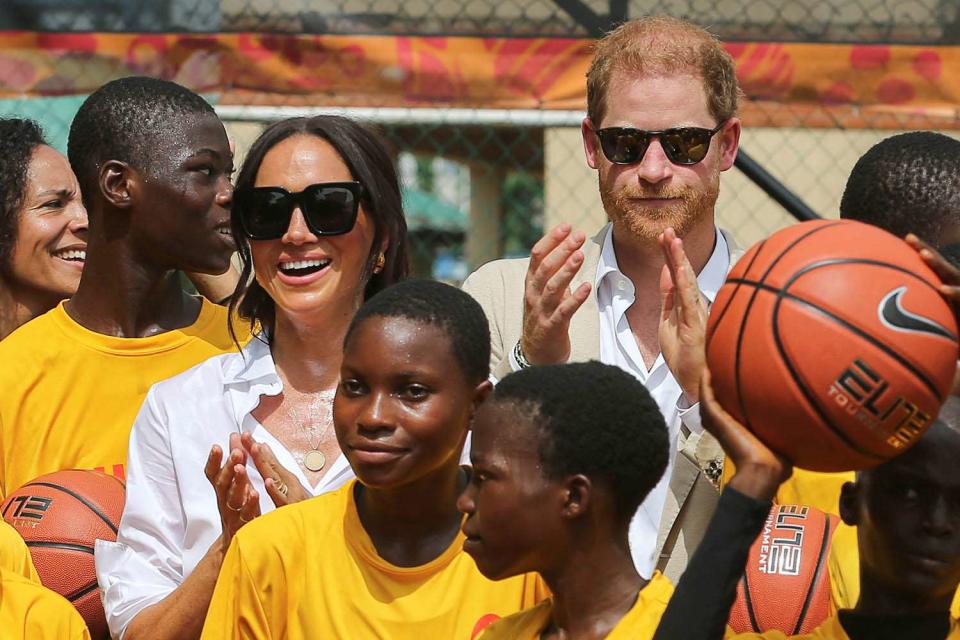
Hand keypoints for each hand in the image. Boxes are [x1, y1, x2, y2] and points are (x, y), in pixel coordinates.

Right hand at [205, 433, 260, 548]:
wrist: (235, 543)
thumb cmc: (238, 506)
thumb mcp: (235, 483)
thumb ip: (235, 461)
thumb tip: (234, 436)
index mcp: (222, 490)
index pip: (213, 474)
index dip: (213, 461)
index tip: (216, 446)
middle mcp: (224, 501)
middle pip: (222, 483)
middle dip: (228, 466)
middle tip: (236, 452)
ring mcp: (233, 514)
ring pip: (232, 498)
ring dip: (237, 482)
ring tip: (242, 468)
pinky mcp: (244, 525)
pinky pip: (246, 514)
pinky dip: (250, 503)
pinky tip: (255, 493)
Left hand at [240, 432, 309, 507]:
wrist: (321, 525)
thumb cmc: (304, 506)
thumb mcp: (289, 485)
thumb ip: (276, 467)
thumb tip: (263, 446)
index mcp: (285, 479)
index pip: (268, 461)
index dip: (255, 448)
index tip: (243, 434)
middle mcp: (288, 484)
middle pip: (270, 465)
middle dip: (257, 450)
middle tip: (246, 436)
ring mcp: (290, 495)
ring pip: (275, 478)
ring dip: (266, 463)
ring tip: (257, 449)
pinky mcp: (291, 510)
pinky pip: (282, 500)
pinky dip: (275, 490)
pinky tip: (268, 482)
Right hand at [520, 224, 591, 364]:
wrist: (537, 354)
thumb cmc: (545, 318)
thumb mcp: (546, 292)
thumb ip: (554, 273)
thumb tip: (568, 249)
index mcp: (531, 283)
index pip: (537, 256)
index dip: (551, 240)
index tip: (567, 226)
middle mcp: (533, 295)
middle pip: (545, 268)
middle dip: (562, 250)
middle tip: (578, 236)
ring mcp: (541, 311)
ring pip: (552, 287)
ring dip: (567, 270)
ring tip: (580, 255)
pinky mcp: (551, 327)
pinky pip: (563, 311)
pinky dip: (575, 298)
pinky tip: (587, 286)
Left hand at [658, 228, 707, 402]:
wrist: (695, 387)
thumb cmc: (684, 358)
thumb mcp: (668, 323)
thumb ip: (668, 299)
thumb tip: (666, 273)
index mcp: (687, 306)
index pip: (677, 275)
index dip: (670, 255)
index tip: (663, 236)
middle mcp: (695, 306)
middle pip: (683, 273)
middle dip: (674, 251)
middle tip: (666, 229)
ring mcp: (698, 315)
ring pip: (687, 282)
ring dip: (679, 260)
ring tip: (672, 240)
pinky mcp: (696, 326)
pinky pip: (689, 301)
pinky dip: (683, 283)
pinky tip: (678, 268)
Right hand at [700, 369, 791, 501]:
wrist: (764, 470)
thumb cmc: (775, 462)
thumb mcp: (782, 438)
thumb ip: (788, 427)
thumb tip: (808, 421)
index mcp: (736, 427)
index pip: (730, 404)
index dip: (732, 389)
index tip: (740, 371)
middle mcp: (723, 423)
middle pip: (716, 397)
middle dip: (719, 380)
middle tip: (724, 362)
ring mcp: (716, 420)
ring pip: (707, 394)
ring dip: (709, 378)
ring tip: (712, 360)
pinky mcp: (714, 418)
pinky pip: (706, 395)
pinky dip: (705, 382)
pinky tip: (709, 367)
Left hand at [905, 233, 959, 324]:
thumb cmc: (950, 324)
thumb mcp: (934, 311)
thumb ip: (921, 304)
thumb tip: (890, 306)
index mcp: (945, 282)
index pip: (931, 264)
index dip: (921, 249)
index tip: (907, 237)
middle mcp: (954, 283)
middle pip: (938, 263)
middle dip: (924, 249)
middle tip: (910, 238)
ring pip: (950, 274)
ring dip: (936, 263)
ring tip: (923, 255)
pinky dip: (953, 292)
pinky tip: (942, 289)